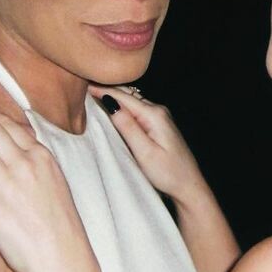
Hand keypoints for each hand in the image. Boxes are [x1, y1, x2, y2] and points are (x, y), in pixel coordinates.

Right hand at [89, 85, 206, 206]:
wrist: (189, 186)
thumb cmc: (168, 173)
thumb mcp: (144, 152)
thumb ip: (127, 127)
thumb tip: (110, 103)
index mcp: (154, 115)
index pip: (123, 97)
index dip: (101, 90)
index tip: (83, 85)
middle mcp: (158, 111)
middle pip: (127, 95)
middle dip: (107, 89)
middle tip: (84, 86)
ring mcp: (161, 117)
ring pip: (132, 101)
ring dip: (115, 96)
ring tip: (94, 93)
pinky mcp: (160, 125)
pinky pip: (137, 109)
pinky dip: (123, 106)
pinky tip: (113, 107)